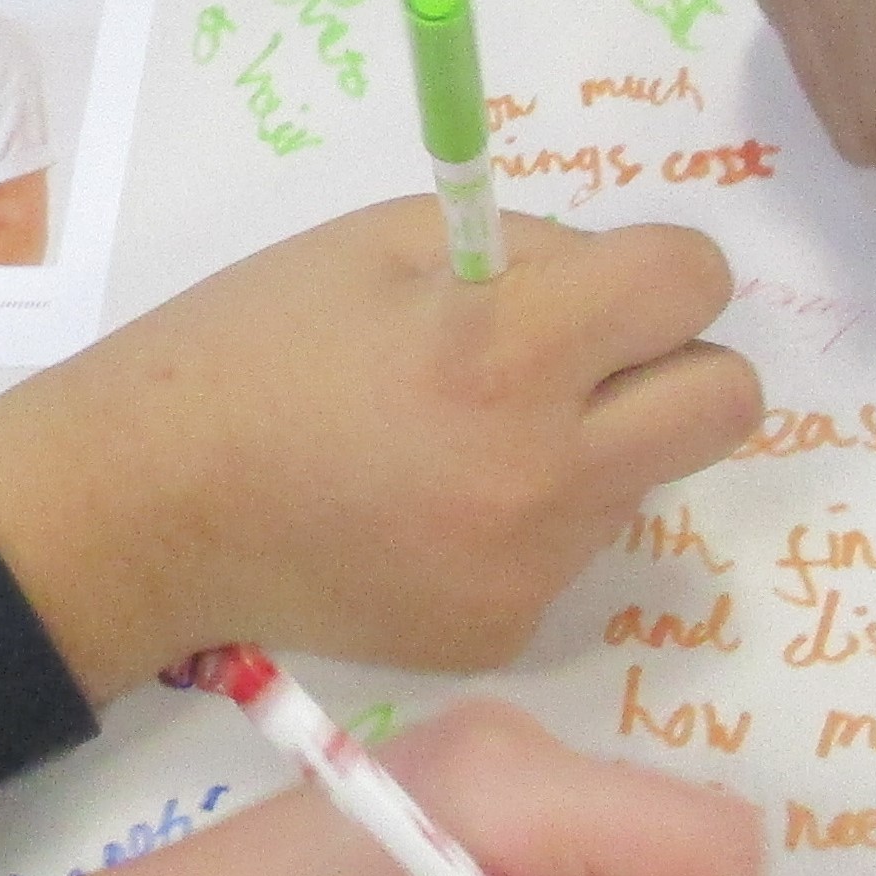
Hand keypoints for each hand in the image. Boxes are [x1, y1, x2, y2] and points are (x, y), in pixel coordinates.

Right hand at [0, 203, 754, 695]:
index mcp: (509, 354)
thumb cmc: (251, 347)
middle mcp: (543, 474)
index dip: (659, 267)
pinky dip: (526, 520)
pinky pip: (570, 551)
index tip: (606, 281)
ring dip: (591, 445)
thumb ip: (526, 251)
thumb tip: (622, 285)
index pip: (693, 284)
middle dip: (675, 363)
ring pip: (643, 479)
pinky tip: (427, 509)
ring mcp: (529, 569)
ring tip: (460, 440)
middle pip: (728, 403)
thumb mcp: (383, 243)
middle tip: (582, 360)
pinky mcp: (503, 633)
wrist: (146, 509)